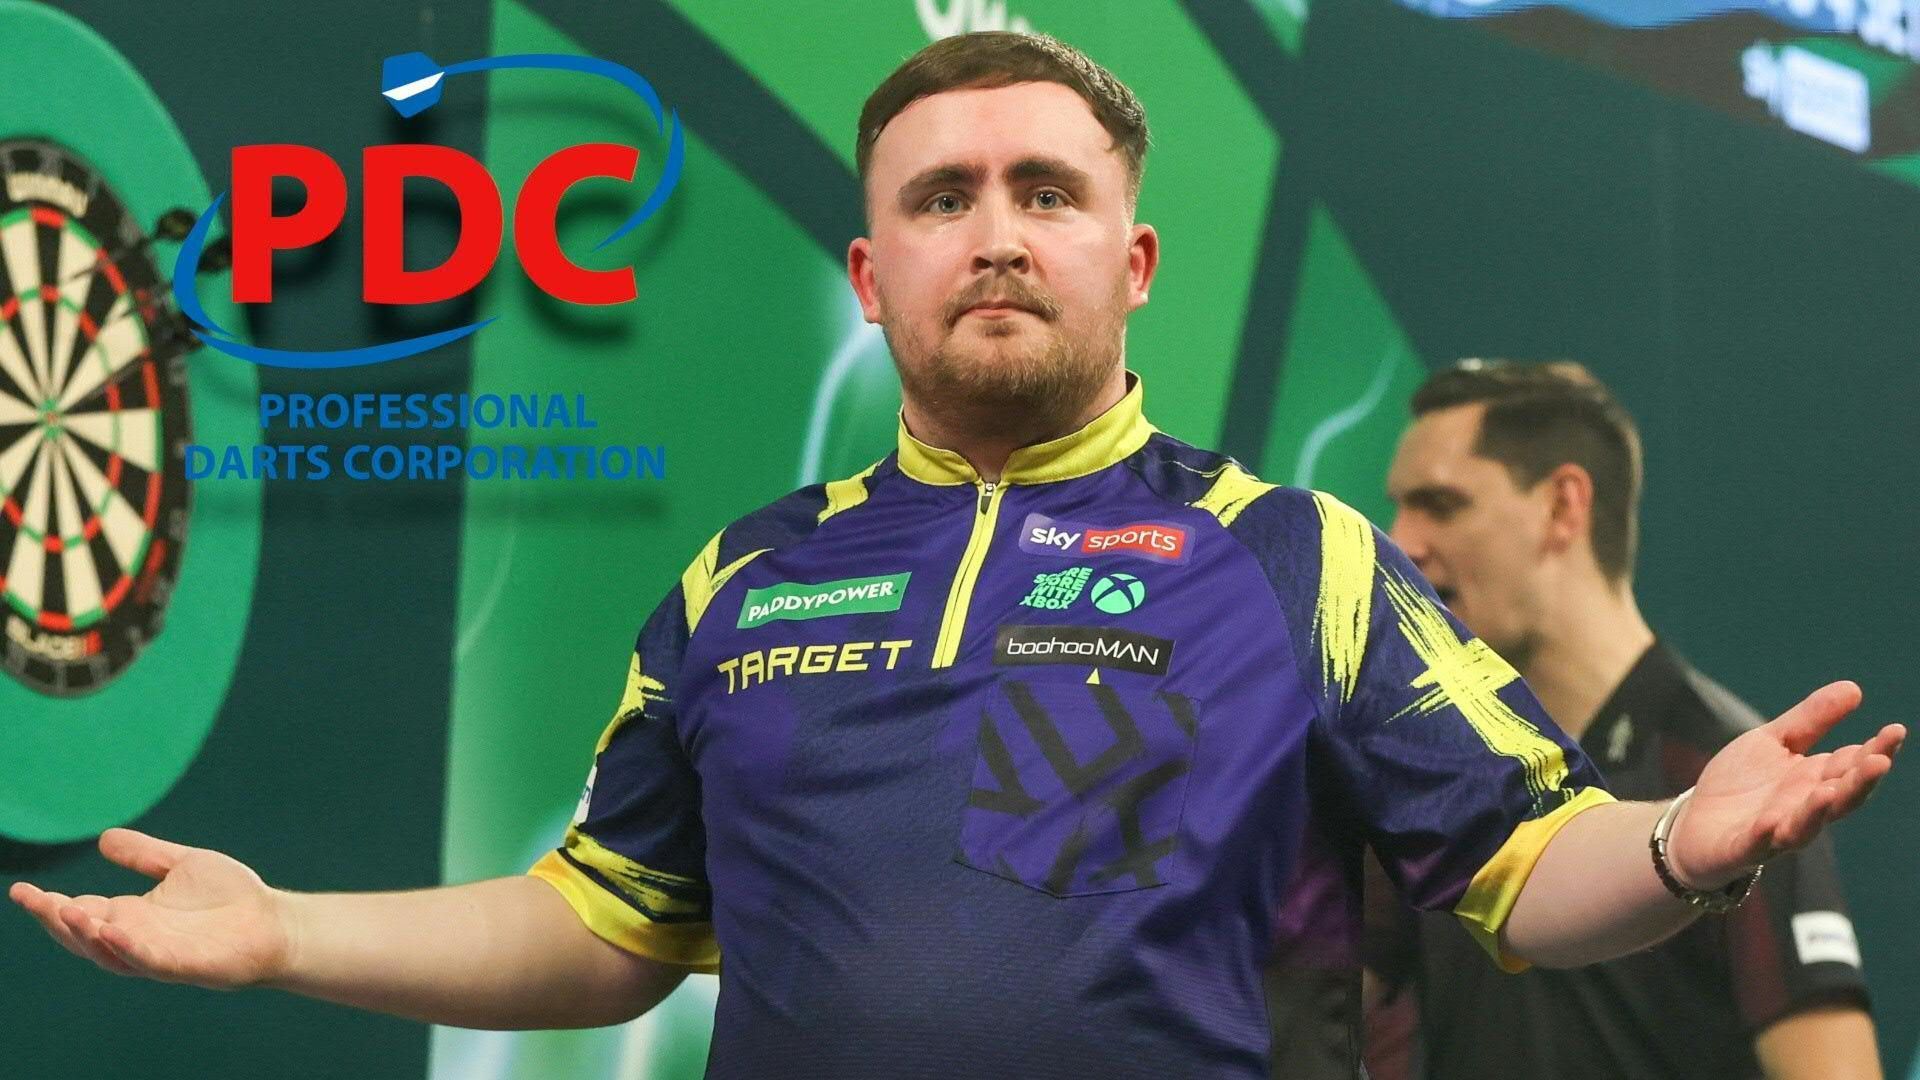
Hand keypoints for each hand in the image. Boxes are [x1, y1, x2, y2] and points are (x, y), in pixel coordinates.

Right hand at [8, 828, 292, 988]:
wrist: (275, 922)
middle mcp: (137, 937)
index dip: (49, 903)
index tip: (21, 889)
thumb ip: (145, 855)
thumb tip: (103, 838)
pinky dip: (127, 947)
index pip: (80, 910)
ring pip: (108, 951)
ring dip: (84, 933)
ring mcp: (157, 954)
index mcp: (132, 916)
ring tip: (63, 910)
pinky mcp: (183, 965)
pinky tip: (110, 930)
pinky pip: (148, 959)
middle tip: (31, 899)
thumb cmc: (231, 898)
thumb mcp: (182, 864)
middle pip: (83, 934)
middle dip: (54, 919)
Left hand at [1669, 681, 1903, 888]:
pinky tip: (1771, 822)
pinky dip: (1766, 835)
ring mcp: (1775, 831)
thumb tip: (1855, 687)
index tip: (1895, 730)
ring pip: (1805, 825)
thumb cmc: (1742, 783)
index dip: (1876, 750)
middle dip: (1861, 781)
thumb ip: (1812, 720)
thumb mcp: (1774, 741)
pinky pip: (1757, 844)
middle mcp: (1804, 808)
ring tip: (1829, 790)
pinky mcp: (1742, 849)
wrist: (1695, 824)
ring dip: (1818, 810)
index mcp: (1816, 780)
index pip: (1853, 765)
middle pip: (1840, 797)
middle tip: (1881, 760)